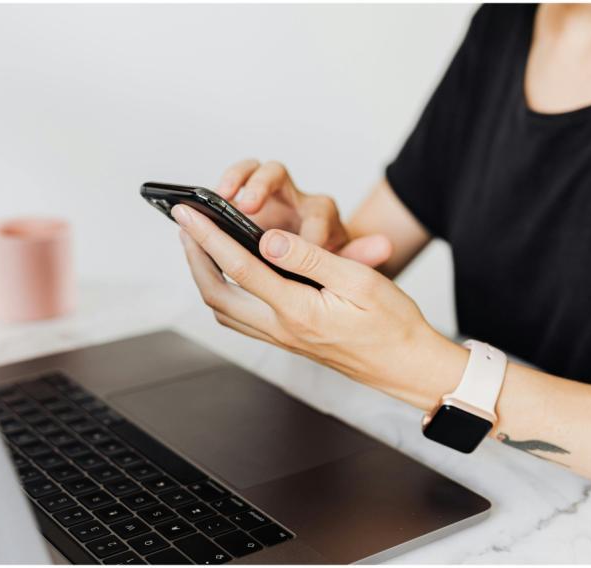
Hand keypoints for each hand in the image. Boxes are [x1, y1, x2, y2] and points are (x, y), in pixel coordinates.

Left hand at [172, 203, 466, 411]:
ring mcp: (282, 339)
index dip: (209, 236)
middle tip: (184, 226)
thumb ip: (310, 258)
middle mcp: (282, 329)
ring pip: (224, 311)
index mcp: (298, 310)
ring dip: (204, 276)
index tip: (188, 213)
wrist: (406, 365)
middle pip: (216, 294)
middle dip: (193, 257)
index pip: (239, 267)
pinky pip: (241, 320)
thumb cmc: (392, 323)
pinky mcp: (288, 342)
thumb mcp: (359, 281)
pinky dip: (224, 295)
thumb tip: (270, 239)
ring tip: (199, 246)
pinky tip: (228, 278)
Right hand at [215, 159, 391, 267]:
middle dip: (259, 184)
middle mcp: (292, 199)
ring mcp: (264, 201)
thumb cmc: (334, 265)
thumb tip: (385, 246)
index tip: (302, 247)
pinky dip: (213, 200)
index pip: (317, 209)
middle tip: (246, 205)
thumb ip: (362, 255)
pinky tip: (197, 220)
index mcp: (321, 213)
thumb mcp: (353, 265)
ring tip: (218, 200)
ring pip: (247, 172)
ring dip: (233, 181)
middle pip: (275, 173)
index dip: (308, 229)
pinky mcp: (241, 211)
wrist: (320, 263)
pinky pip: (225, 193)